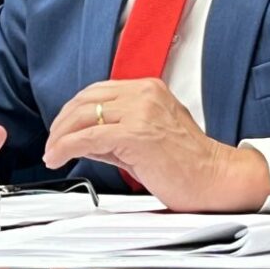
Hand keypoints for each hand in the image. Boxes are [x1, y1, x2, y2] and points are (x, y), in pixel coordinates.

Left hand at [43, 78, 269, 211]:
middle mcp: (143, 94)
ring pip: (83, 117)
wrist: (216, 179)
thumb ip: (115, 133)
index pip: (98, 92)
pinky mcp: (135, 135)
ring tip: (52, 153)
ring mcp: (140, 112)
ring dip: (60, 136)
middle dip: (62, 123)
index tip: (63, 128)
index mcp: (148, 90)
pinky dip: (66, 148)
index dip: (74, 111)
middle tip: (53, 143)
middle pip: (85, 101)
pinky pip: (88, 138)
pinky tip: (59, 158)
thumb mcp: (148, 136)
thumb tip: (82, 140)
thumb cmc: (189, 163)